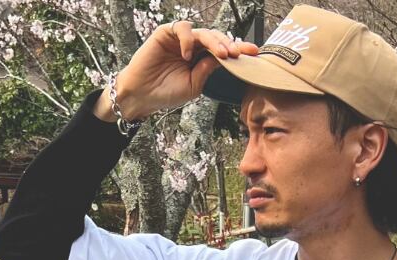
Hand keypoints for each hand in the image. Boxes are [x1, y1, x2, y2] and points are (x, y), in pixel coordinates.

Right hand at [108, 21, 259, 120]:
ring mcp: (180, 38)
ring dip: (215, 41)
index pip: (222, 50)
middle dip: (229, 44)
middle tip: (237, 54)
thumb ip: (207, 71)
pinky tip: (188, 55)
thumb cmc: (165, 92)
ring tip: (221, 54)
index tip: (254, 54)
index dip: (238, 49)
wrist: (141, 94)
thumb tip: (222, 59)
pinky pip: (184, 29)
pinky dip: (188, 40)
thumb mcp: (193, 86)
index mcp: (201, 58)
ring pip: (203, 32)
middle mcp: (193, 46)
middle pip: (216, 38)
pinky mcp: (166, 32)